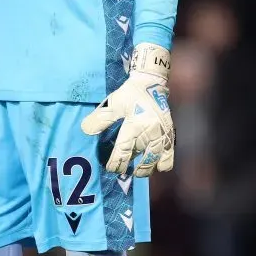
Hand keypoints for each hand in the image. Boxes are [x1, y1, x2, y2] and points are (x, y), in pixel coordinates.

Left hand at [81, 42, 174, 176]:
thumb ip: (100, 118)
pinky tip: (155, 165)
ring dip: (146, 168)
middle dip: (132, 168)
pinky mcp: (170, 134)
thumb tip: (85, 130)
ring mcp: (162, 134)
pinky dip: (163, 164)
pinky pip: (169, 155)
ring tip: (138, 172)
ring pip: (156, 159)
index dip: (117, 162)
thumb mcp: (113, 103)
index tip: (111, 169)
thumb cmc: (130, 94)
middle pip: (142, 157)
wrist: (151, 83)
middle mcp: (150, 132)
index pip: (124, 149)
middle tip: (123, 172)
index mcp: (135, 124)